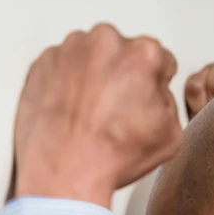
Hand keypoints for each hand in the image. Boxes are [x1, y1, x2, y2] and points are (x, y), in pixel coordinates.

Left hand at [12, 24, 181, 207]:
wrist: (65, 173)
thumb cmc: (112, 157)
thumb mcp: (170, 137)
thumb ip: (170, 103)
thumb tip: (157, 95)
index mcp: (143, 55)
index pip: (159, 60)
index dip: (155, 85)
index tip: (144, 102)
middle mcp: (106, 41)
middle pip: (122, 54)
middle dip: (122, 77)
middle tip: (116, 113)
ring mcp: (70, 50)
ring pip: (91, 58)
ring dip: (93, 79)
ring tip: (91, 116)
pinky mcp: (43, 63)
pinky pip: (61, 68)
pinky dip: (66, 85)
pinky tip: (71, 113)